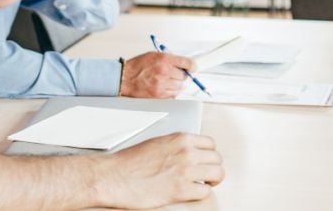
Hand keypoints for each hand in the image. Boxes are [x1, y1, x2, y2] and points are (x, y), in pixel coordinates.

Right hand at [96, 133, 223, 207]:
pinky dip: (201, 193)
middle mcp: (186, 152)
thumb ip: (176, 146)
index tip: (206, 160)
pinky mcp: (181, 190)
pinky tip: (193, 192)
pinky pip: (205, 191)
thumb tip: (188, 153)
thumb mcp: (157, 143)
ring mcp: (185, 171)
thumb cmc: (129, 162)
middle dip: (213, 167)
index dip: (209, 154)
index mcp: (180, 138)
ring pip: (217, 174)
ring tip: (204, 183)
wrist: (114, 176)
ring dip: (212, 180)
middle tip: (207, 174)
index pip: (211, 143)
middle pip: (217, 158)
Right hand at [120, 52, 195, 97]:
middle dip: (182, 75)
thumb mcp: (153, 55)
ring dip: (177, 85)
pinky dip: (171, 92)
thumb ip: (169, 59)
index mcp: (164, 59)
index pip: (187, 63)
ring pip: (180, 87)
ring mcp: (162, 85)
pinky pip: (173, 95)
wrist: (124, 79)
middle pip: (184, 76)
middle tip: (176, 74)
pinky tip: (164, 88)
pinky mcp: (159, 95)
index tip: (193, 67)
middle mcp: (164, 72)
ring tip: (168, 81)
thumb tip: (183, 64)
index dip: (192, 66)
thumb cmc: (137, 67)